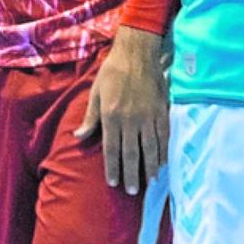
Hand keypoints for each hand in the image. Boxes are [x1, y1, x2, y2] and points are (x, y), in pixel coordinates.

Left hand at [75, 27, 168, 195]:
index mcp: (111, 116)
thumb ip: (90, 118)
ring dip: (150, 167)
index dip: (113, 168)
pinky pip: (164, 136)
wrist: (137, 52)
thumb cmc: (113, 71)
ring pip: (150, 148)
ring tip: (150, 182)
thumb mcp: (96, 93)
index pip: (112, 149)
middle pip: (132, 153)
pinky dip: (164, 151)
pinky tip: (163, 162)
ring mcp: (148, 116)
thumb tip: (79, 137)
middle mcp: (130, 120)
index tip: (113, 182)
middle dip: (132, 174)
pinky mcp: (161, 111)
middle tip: (132, 191)